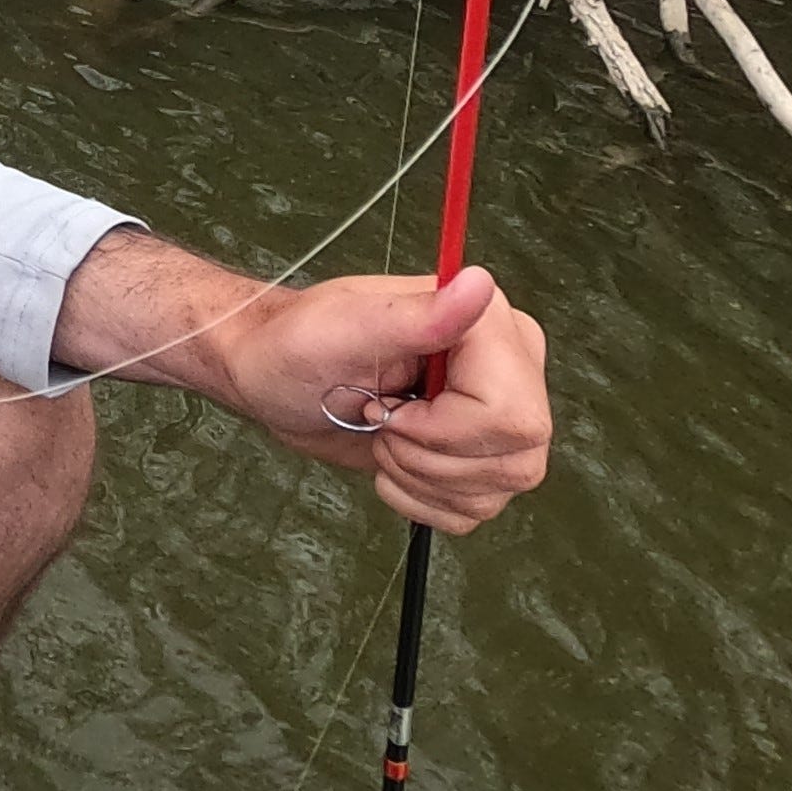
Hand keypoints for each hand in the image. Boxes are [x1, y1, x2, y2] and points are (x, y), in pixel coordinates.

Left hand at [213, 266, 551, 532]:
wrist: (274, 379)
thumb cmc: (296, 345)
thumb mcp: (346, 328)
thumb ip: (418, 315)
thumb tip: (478, 282)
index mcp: (489, 324)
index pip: (511, 414)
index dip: (442, 430)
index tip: (384, 407)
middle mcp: (509, 366)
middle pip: (517, 456)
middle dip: (430, 458)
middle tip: (379, 423)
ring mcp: (500, 413)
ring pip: (500, 487)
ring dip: (423, 479)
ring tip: (382, 437)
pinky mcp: (480, 453)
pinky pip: (479, 507)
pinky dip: (424, 499)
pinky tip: (391, 463)